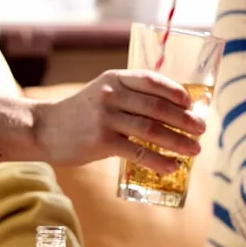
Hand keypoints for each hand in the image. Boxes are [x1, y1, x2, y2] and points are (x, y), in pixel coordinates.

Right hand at [34, 70, 205, 172]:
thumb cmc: (80, 114)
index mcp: (115, 80)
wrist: (43, 129)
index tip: (192, 104)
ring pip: (152, 130)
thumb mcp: (103, 94)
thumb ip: (130, 97)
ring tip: (195, 150)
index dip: (176, 92)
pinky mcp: (102, 141)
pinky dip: (159, 161)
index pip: (152, 81)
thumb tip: (171, 111)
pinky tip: (172, 167)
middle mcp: (111, 95)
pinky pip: (138, 152)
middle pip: (157, 107)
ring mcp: (106, 118)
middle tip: (202, 130)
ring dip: (178, 141)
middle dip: (184, 120)